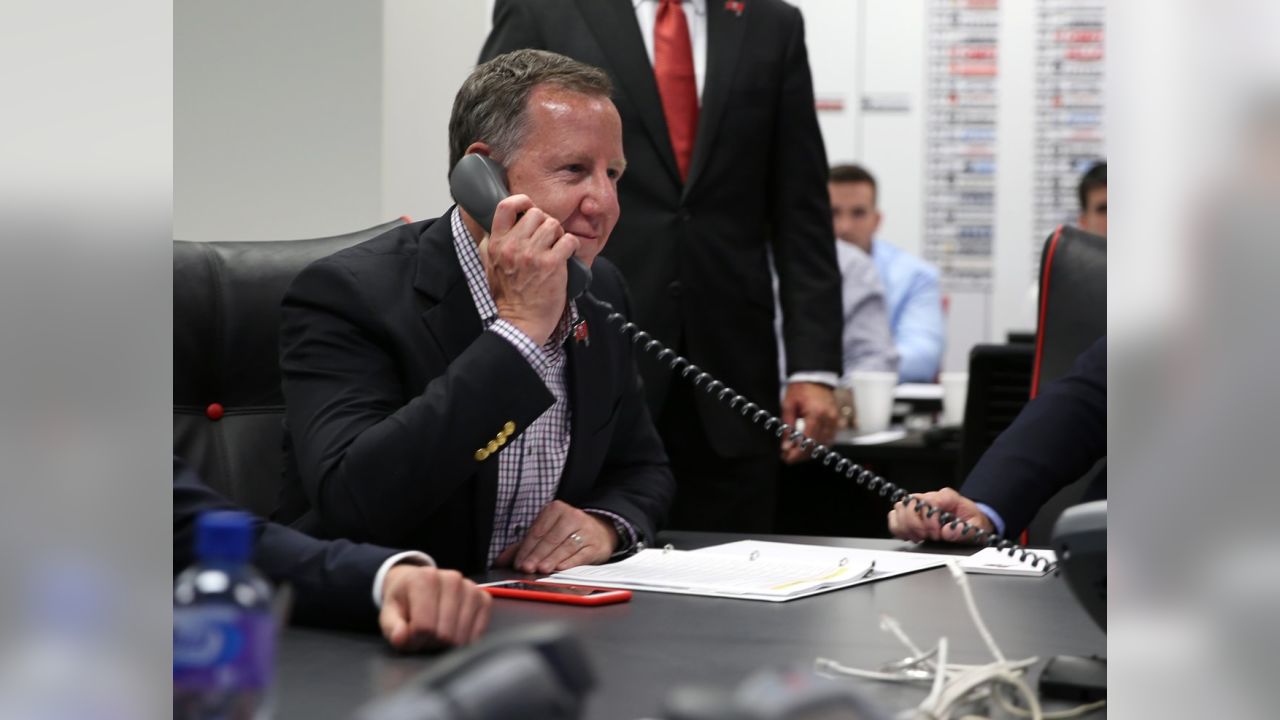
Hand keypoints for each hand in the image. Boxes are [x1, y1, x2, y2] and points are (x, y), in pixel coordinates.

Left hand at [379, 565, 491, 651]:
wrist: (420, 583)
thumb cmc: (406, 601)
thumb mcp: (390, 613)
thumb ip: (392, 627)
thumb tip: (401, 638)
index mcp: (425, 578)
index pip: (424, 626)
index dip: (415, 640)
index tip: (411, 635)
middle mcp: (452, 578)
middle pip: (445, 633)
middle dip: (432, 642)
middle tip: (425, 635)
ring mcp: (470, 588)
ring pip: (462, 636)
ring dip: (449, 643)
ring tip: (439, 631)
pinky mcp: (484, 598)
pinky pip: (479, 631)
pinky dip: (466, 639)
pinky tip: (455, 631)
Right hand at [480, 194, 580, 344]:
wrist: (521, 322)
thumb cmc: (508, 296)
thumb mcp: (490, 266)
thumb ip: (490, 244)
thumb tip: (492, 225)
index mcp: (497, 244)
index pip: (505, 206)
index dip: (521, 201)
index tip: (528, 207)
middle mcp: (513, 246)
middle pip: (536, 213)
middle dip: (545, 223)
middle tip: (546, 238)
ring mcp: (532, 255)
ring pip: (554, 224)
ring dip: (559, 235)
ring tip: (555, 248)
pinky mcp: (551, 265)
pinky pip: (569, 240)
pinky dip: (572, 246)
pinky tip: (566, 255)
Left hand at [494, 500, 616, 573]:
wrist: (600, 532)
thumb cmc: (568, 533)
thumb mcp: (546, 533)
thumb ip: (524, 546)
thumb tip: (501, 560)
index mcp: (555, 509)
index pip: (537, 531)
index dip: (526, 548)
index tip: (518, 562)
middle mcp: (571, 516)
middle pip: (550, 539)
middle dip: (536, 555)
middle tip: (526, 568)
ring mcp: (585, 530)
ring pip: (565, 546)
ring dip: (551, 559)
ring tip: (541, 569)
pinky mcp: (595, 545)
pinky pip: (580, 554)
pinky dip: (569, 562)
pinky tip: (560, 568)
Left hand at [779, 382, 837, 463]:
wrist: (814, 377)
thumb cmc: (801, 388)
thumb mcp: (788, 405)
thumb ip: (787, 427)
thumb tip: (786, 445)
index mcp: (816, 413)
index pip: (807, 440)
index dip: (797, 452)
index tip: (787, 457)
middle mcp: (828, 418)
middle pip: (816, 445)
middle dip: (801, 455)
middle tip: (789, 458)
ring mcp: (835, 420)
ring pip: (824, 445)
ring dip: (810, 452)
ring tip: (796, 453)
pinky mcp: (837, 421)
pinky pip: (830, 439)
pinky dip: (819, 445)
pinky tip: (808, 447)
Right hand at [887, 487, 994, 543]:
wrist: (972, 520)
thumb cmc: (972, 521)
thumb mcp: (977, 526)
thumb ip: (964, 530)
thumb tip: (948, 532)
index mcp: (946, 497)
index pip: (926, 502)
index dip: (928, 520)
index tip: (937, 533)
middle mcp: (930, 498)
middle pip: (908, 504)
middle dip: (916, 525)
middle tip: (928, 536)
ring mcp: (918, 505)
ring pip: (898, 509)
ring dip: (906, 527)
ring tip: (920, 537)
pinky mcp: (911, 514)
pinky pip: (894, 517)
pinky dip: (898, 528)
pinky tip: (910, 536)